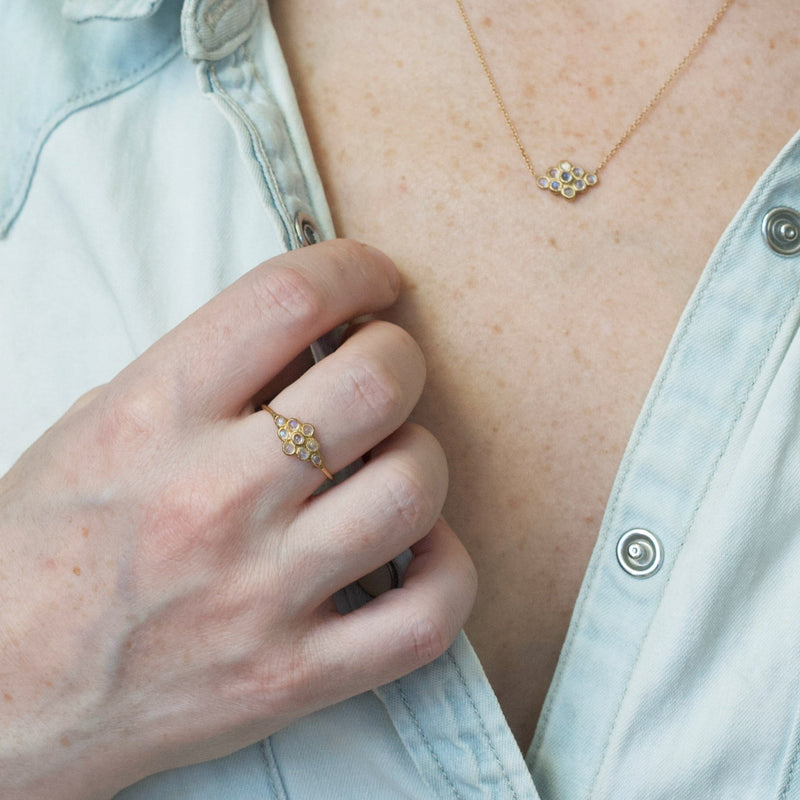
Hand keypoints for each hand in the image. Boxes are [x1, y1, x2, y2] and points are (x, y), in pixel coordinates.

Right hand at [0, 240, 476, 799]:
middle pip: (375, 384)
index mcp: (153, 418)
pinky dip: (448, 572)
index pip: (286, 299)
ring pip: (414, 489)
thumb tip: (297, 345)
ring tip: (392, 461)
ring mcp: (260, 594)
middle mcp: (214, 499)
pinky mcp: (293, 675)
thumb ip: (192, 379)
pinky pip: (426, 618)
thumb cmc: (38, 554)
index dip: (353, 269)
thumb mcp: (91, 433)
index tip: (375, 282)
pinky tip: (421, 550)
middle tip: (386, 369)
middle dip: (400, 357)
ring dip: (423, 458)